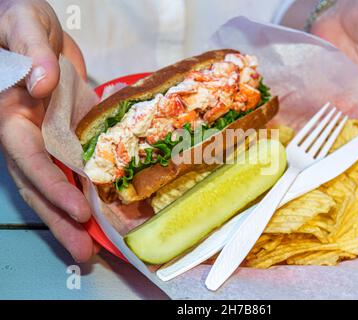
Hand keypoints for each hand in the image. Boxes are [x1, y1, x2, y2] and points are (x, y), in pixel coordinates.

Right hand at [0, 0, 97, 261]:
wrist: (37, 29)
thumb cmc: (20, 20)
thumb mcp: (23, 24)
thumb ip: (31, 51)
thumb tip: (40, 84)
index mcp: (9, 112)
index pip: (27, 156)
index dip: (50, 184)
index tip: (77, 208)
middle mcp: (25, 133)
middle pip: (38, 184)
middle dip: (59, 219)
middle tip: (82, 253)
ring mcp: (46, 137)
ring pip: (55, 183)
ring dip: (71, 216)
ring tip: (89, 248)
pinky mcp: (66, 136)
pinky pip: (74, 167)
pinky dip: (86, 189)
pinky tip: (101, 211)